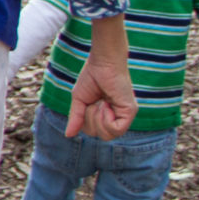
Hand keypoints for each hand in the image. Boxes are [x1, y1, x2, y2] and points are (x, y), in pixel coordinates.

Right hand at [66, 14, 138, 138]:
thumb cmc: (92, 77)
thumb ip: (76, 118)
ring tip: (102, 102)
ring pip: (108, 135)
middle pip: (101, 136)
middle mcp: (117, 117)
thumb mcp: (79, 101)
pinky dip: (106, 119)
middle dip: (91, 120)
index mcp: (106, 115)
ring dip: (98, 118)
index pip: (93, 131)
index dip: (86, 121)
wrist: (102, 63)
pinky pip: (116, 129)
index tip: (88, 103)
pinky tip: (107, 104)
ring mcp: (125, 115)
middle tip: (95, 102)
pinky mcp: (130, 111)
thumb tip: (68, 135)